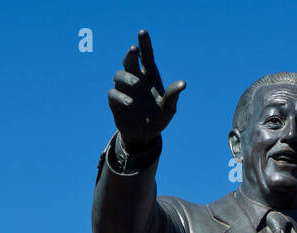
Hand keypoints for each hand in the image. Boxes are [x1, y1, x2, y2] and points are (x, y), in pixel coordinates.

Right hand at [107, 30, 185, 153]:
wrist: (145, 136)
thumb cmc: (158, 118)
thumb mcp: (169, 108)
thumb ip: (173, 95)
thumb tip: (183, 83)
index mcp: (149, 76)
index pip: (146, 56)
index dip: (145, 44)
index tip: (142, 32)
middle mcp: (136, 79)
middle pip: (130, 61)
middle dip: (131, 54)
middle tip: (134, 49)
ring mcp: (124, 89)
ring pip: (119, 75)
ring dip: (127, 77)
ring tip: (137, 83)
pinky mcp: (115, 101)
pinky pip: (113, 94)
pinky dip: (121, 96)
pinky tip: (130, 103)